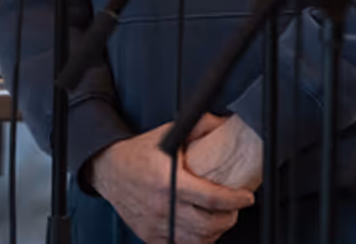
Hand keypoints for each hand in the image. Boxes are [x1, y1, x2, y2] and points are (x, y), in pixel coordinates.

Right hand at [89, 118, 254, 243]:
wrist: (109, 170)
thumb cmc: (138, 154)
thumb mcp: (170, 133)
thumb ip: (200, 126)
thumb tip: (224, 123)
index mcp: (168, 183)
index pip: (210, 198)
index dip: (234, 200)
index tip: (246, 197)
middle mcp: (162, 207)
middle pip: (206, 225)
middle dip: (229, 218)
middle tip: (236, 208)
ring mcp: (155, 225)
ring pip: (195, 241)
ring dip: (215, 232)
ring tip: (221, 218)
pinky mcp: (150, 235)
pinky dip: (196, 241)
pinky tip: (202, 230)